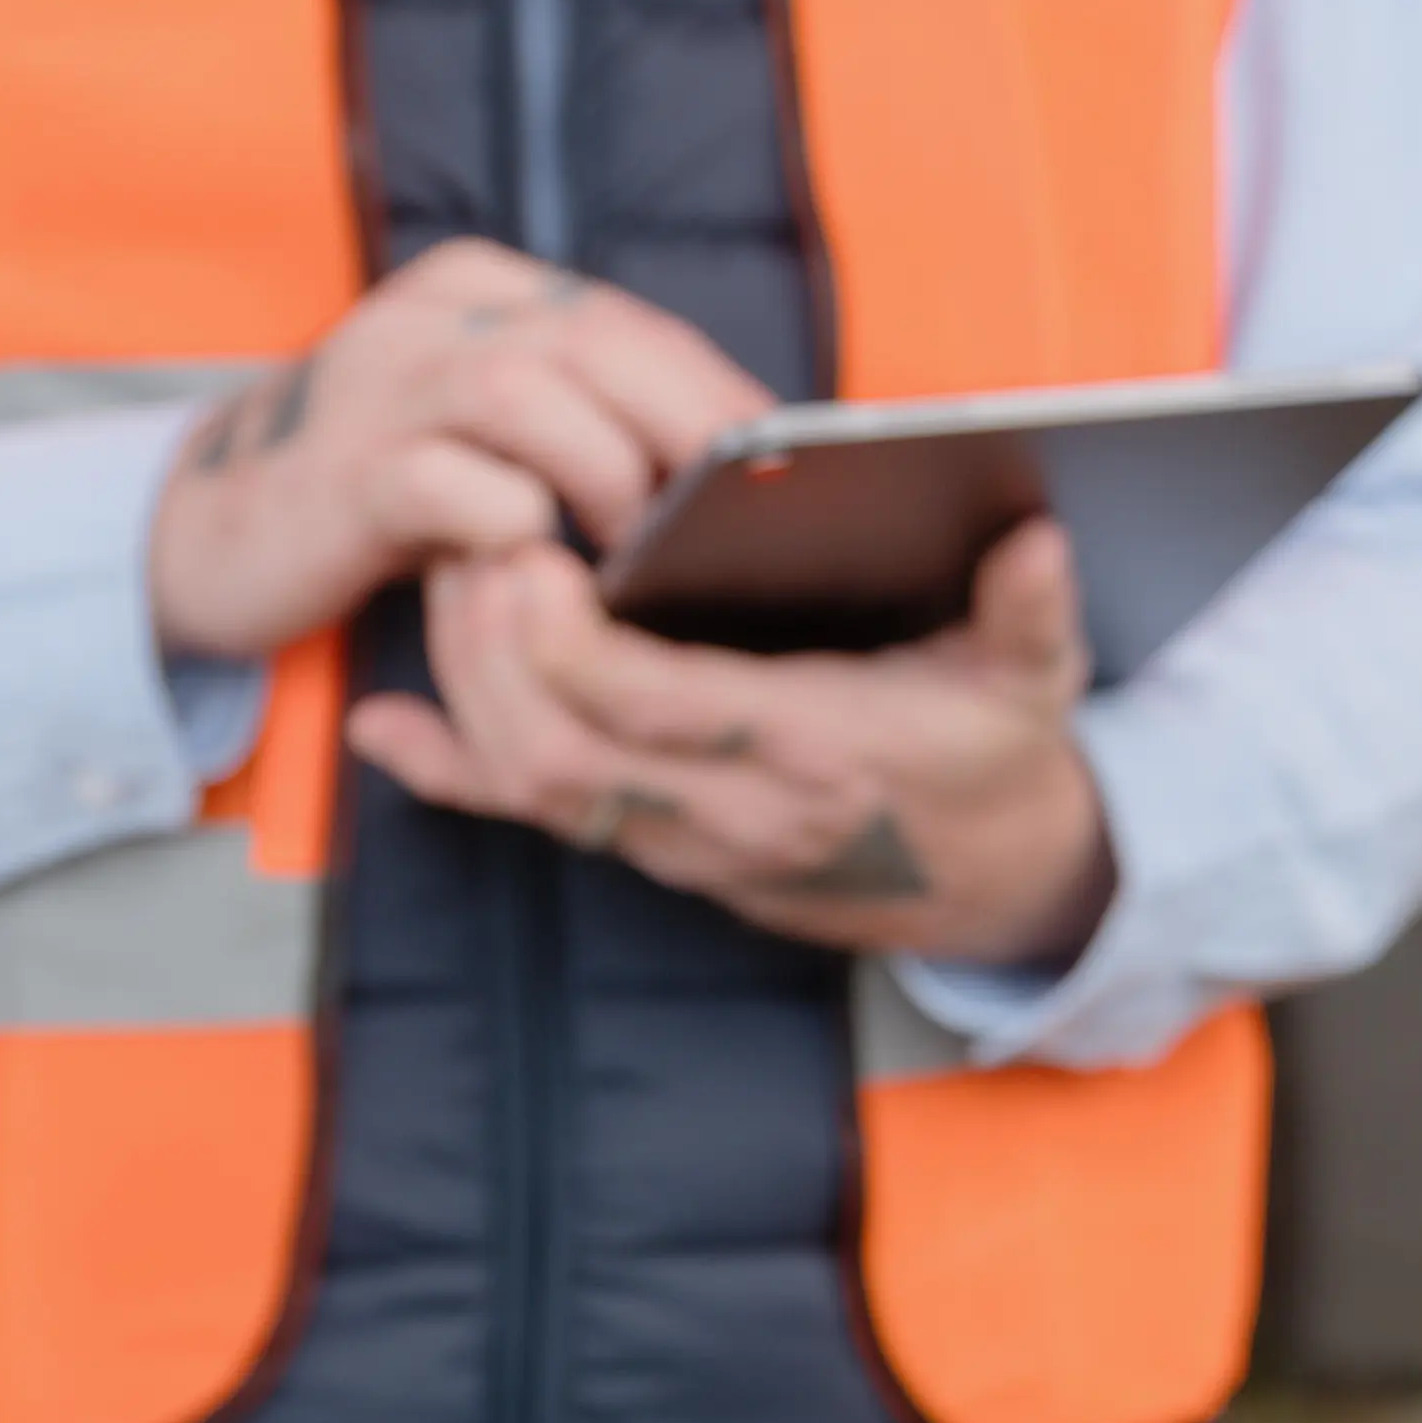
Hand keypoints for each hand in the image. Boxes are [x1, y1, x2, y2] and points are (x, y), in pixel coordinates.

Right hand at [148, 242, 769, 664]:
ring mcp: (376, 387)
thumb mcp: (489, 430)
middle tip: (733, 513)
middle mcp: (430, 317)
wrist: (212, 535)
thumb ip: (584, 416)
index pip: (630, 322)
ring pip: (524, 390)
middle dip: (685, 425)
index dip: (716, 391)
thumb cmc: (389, 491)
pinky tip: (543, 566)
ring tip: (643, 548)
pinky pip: (444, 481)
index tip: (779, 463)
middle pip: (593, 339)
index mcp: (481, 288)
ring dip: (607, 472)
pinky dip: (512, 521)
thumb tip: (738, 468)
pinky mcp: (336, 473)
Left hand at [344, 519, 1120, 974]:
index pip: (659, 710)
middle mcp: (736, 814)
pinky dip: (446, 773)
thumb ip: (1032, 609)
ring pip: (530, 787)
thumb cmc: (994, 757)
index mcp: (816, 754)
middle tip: (472, 546)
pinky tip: (384, 726)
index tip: (533, 555)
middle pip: (561, 755)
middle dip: (491, 655)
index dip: (573, 644)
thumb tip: (1037, 542)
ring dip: (468, 687)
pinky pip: (531, 823)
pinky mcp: (658, 852)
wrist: (991, 881)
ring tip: (455, 578)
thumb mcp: (1033, 681)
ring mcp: (686, 844)